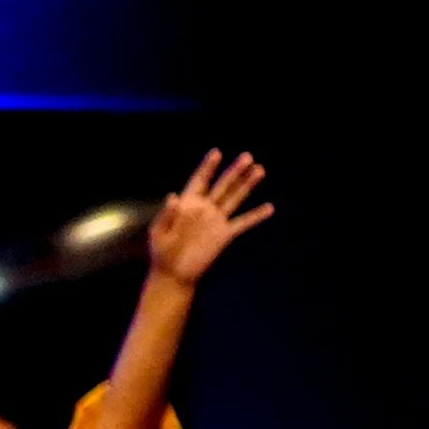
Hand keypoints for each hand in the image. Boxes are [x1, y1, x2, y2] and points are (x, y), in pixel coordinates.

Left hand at [141, 148, 274, 286]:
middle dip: (234, 171)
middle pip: (222, 185)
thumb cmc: (162, 253)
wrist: (173, 275)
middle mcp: (204, 208)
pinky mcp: (224, 235)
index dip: (207, 167)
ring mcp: (216, 220)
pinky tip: (270, 207)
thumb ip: (166, 215)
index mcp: (187, 204)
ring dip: (247, 185)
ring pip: (235, 198)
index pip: (199, 180)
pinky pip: (243, 223)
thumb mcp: (158, 233)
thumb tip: (173, 197)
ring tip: (259, 170)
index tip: (216, 153)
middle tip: (248, 156)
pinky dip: (256, 216)